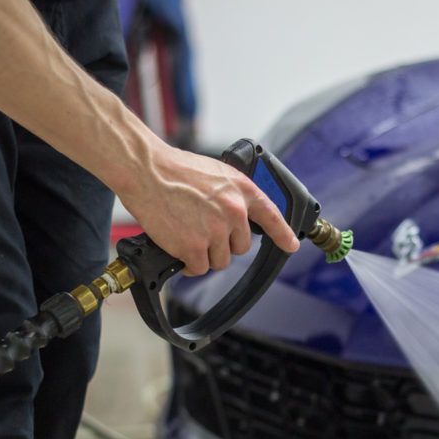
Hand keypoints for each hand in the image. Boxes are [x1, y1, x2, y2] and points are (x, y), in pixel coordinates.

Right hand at [119, 141, 300, 275]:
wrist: (148, 171)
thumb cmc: (175, 170)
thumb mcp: (215, 174)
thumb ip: (232, 195)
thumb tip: (238, 216)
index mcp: (242, 190)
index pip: (272, 216)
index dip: (283, 234)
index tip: (291, 245)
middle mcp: (234, 211)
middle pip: (240, 247)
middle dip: (223, 244)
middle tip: (201, 229)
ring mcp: (216, 230)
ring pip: (220, 260)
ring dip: (204, 255)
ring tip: (187, 234)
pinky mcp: (195, 247)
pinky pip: (199, 268)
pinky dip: (189, 264)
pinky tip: (179, 247)